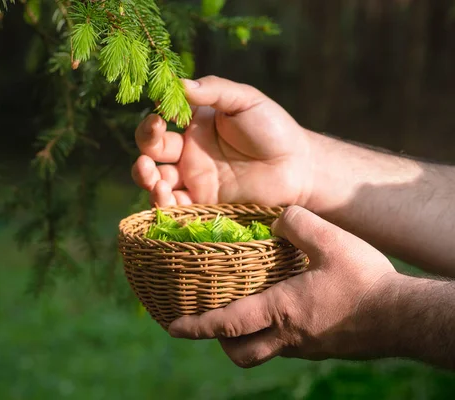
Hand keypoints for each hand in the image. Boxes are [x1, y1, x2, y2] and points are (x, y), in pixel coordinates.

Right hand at [132, 75, 314, 206]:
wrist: (299, 168)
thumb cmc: (274, 129)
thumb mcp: (244, 100)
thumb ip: (213, 90)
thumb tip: (178, 83)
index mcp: (195, 126)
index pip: (160, 123)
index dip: (152, 122)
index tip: (159, 119)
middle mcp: (189, 153)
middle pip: (151, 152)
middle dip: (144, 150)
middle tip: (150, 154)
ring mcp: (194, 180)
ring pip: (156, 180)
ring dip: (146, 179)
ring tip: (154, 177)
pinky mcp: (203, 204)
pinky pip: (174, 205)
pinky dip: (162, 202)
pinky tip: (165, 195)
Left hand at [167, 206, 400, 367]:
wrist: (404, 317)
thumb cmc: (365, 280)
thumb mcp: (330, 241)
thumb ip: (296, 225)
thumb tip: (276, 222)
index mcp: (282, 311)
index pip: (227, 324)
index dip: (197, 327)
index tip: (173, 327)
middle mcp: (289, 337)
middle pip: (241, 353)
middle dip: (219, 342)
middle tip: (211, 321)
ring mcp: (307, 347)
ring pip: (265, 350)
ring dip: (248, 336)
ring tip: (245, 310)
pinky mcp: (323, 347)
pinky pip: (288, 346)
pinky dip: (275, 331)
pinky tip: (284, 306)